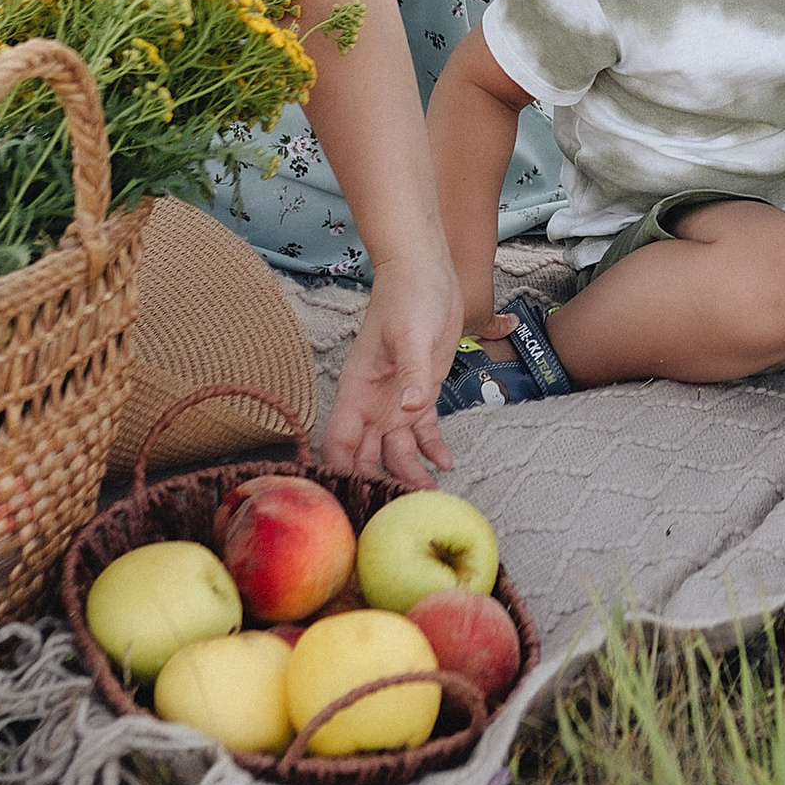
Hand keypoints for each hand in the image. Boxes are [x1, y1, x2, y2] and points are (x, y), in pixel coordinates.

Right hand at [322, 248, 463, 483]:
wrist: (426, 271)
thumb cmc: (408, 298)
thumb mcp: (411, 336)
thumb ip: (413, 375)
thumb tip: (411, 410)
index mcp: (357, 390)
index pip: (339, 444)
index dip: (343, 473)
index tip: (358, 501)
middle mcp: (372, 402)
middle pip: (367, 455)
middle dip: (380, 483)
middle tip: (402, 512)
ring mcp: (395, 399)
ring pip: (396, 449)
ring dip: (411, 472)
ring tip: (430, 498)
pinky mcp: (421, 391)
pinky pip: (422, 430)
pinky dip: (431, 449)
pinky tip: (445, 465)